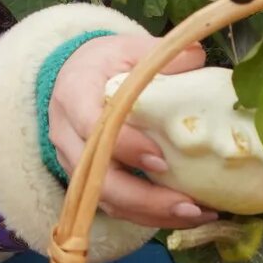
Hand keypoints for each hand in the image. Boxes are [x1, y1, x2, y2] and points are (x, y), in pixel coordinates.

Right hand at [46, 33, 213, 227]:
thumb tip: (196, 56)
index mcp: (74, 95)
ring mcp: (72, 163)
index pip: (92, 126)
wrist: (75, 76)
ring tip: (196, 215)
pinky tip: (185, 214)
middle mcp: (66, 135)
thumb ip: (159, 54)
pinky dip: (148, 215)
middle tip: (188, 204)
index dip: (124, 146)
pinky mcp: (85, 181)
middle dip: (143, 198)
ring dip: (150, 213)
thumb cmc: (106, 62)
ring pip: (104, 199)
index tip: (160, 158)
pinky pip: (114, 206)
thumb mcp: (128, 47)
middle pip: (96, 178)